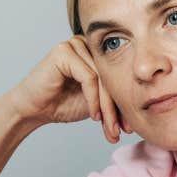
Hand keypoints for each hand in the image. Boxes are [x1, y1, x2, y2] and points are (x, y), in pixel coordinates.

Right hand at [0, 37, 125, 143]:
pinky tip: (92, 115)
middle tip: (120, 131)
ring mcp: (75, 45)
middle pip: (112, 77)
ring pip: (103, 79)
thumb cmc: (61, 104)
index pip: (118, 77)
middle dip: (117, 108)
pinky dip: (93, 99)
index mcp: (96, 53)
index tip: (128, 128)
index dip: (124, 103)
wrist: (33, 110)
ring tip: (108, 128)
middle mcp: (87, 44)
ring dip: (107, 108)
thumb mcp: (96, 103)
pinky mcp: (64, 51)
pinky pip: (89, 77)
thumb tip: (142, 108)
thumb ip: (114, 98)